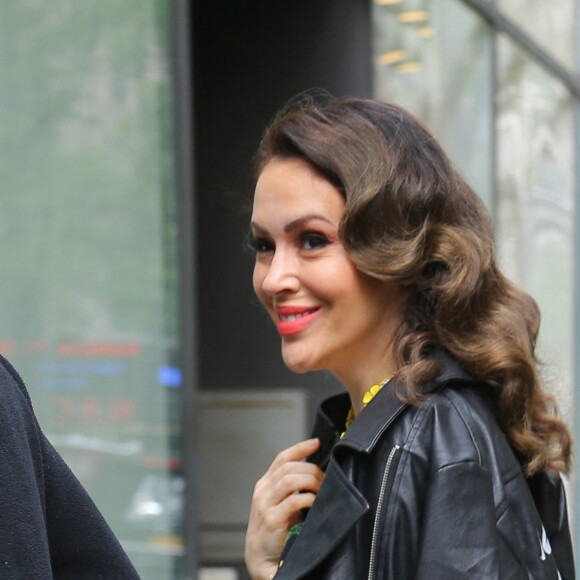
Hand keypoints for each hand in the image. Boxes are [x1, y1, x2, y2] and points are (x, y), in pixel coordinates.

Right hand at [244, 438, 323, 579]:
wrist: (261, 559)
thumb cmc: (276, 531)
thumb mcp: (280, 504)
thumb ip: (291, 489)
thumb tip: (315, 472)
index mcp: (265, 484)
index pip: (282, 458)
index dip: (300, 448)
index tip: (316, 443)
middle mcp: (262, 491)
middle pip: (289, 467)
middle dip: (311, 469)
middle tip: (326, 479)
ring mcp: (265, 504)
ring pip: (289, 479)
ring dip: (310, 481)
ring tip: (321, 490)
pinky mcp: (272, 519)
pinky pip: (293, 500)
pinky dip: (308, 498)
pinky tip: (315, 502)